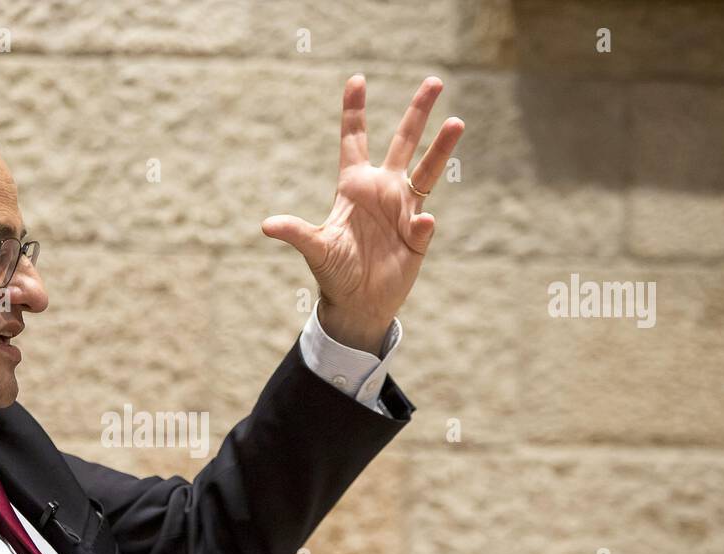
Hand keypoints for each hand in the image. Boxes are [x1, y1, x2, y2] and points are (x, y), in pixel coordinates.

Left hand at [261, 75, 463, 354]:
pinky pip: (423, 222)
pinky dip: (422, 223)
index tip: (356, 80)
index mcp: (354, 186)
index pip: (355, 140)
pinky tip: (420, 224)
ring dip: (441, 148)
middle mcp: (383, 190)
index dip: (355, 111)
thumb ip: (296, 234)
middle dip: (417, 112)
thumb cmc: (334, 272)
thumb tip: (267, 225)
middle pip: (404, 142)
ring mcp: (404, 209)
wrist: (358, 303)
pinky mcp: (418, 235)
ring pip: (427, 170)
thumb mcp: (315, 249)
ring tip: (456, 121)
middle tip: (433, 81)